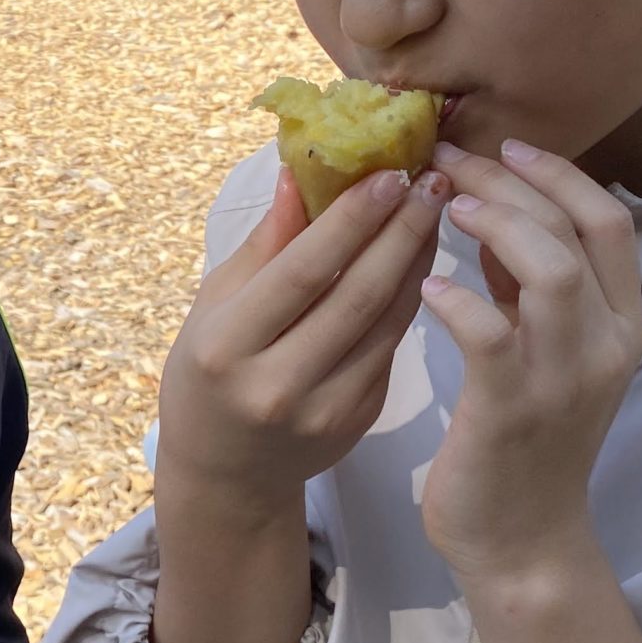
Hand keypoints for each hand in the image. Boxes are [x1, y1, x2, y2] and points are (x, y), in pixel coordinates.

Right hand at [155, 163, 447, 516]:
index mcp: (227, 348)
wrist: (225, 471)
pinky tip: (418, 259)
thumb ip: (264, 244)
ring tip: (434, 208)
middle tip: (432, 180)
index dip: (352, 219)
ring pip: (387, 320)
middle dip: (401, 230)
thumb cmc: (207, 374)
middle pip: (357, 294)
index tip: (389, 171)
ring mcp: (324, 410)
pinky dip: (409, 296)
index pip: (302, 272)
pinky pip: (391, 346)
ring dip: (418, 259)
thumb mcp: (214, 306)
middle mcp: (277, 385)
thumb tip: (301, 171)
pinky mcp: (358, 420)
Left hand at [417, 139, 641, 590]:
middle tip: (448, 159)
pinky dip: (459, 300)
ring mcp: (565, 378)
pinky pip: (491, 336)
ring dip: (495, 225)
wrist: (523, 543)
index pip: (609, 220)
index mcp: (620, 324)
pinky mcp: (513, 410)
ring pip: (551, 270)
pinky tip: (427, 285)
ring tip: (443, 206)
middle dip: (510, 183)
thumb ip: (531, 288)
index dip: (558, 174)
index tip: (504, 145)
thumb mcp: (544, 352)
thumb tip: (502, 212)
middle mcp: (606, 344)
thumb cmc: (522, 442)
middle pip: (576, 230)